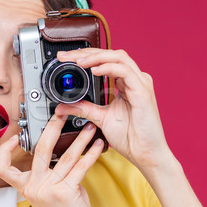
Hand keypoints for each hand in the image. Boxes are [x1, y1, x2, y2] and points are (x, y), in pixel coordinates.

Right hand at [0, 113, 102, 206]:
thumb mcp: (49, 193)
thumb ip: (50, 173)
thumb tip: (62, 149)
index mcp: (26, 187)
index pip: (3, 168)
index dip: (4, 151)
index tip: (14, 138)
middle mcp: (34, 187)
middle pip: (40, 149)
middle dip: (53, 127)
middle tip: (62, 115)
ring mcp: (48, 190)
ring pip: (65, 156)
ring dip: (81, 139)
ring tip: (90, 128)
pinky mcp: (65, 192)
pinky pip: (80, 167)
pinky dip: (92, 154)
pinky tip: (98, 146)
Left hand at [55, 48, 173, 173]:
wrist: (145, 154)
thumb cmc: (130, 137)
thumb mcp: (99, 118)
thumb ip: (82, 109)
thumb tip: (62, 106)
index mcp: (125, 83)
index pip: (104, 60)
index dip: (85, 56)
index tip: (65, 58)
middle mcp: (134, 79)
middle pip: (110, 54)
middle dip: (86, 53)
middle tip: (66, 56)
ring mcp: (140, 84)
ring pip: (118, 57)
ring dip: (96, 57)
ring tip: (78, 61)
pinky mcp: (143, 92)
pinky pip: (125, 72)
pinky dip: (108, 68)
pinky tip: (94, 70)